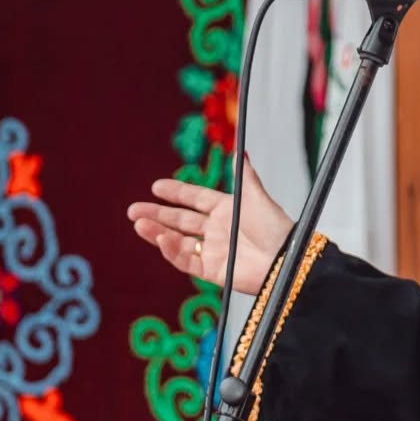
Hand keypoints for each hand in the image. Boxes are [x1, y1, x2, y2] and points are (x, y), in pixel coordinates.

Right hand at [126, 156, 293, 293]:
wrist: (285, 261)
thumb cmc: (276, 229)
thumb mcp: (257, 197)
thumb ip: (245, 175)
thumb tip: (240, 150)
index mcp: (227, 210)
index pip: (196, 199)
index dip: (176, 193)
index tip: (156, 187)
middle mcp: (218, 230)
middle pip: (181, 220)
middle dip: (157, 214)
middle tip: (134, 209)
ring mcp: (214, 250)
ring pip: (178, 240)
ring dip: (158, 231)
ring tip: (139, 223)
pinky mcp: (213, 270)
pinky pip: (187, 260)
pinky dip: (172, 250)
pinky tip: (160, 239)